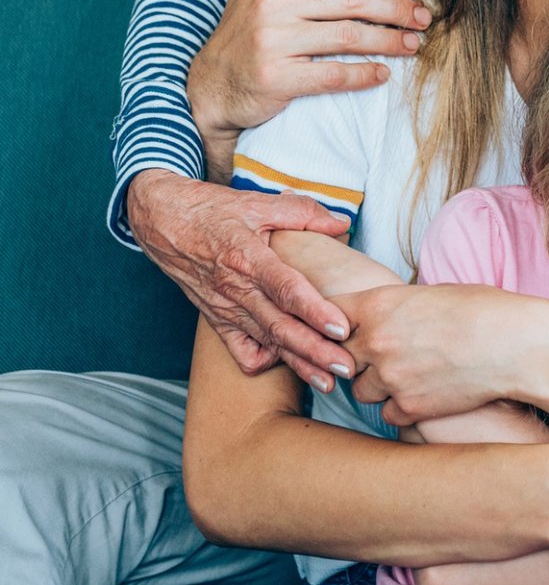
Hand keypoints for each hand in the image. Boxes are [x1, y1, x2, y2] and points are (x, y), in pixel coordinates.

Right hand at [126, 169, 355, 384]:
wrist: (164, 221)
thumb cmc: (212, 211)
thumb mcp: (257, 202)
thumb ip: (303, 212)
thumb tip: (342, 223)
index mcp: (247, 258)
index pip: (286, 290)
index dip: (315, 311)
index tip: (341, 329)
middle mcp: (236, 290)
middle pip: (281, 328)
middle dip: (316, 352)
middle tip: (347, 367)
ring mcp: (225, 310)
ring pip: (267, 344)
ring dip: (299, 364)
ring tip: (329, 381)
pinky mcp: (217, 321)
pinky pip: (240, 351)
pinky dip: (263, 360)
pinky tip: (285, 358)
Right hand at [186, 0, 430, 178]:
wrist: (210, 85)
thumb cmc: (246, 27)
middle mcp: (269, 2)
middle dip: (395, 7)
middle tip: (423, 16)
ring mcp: (270, 41)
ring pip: (347, 36)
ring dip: (388, 40)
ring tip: (413, 44)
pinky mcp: (275, 78)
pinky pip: (331, 75)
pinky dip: (362, 74)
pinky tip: (383, 73)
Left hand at [331, 282, 536, 420]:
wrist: (515, 344)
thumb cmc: (481, 310)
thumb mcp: (429, 294)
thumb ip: (394, 308)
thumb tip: (379, 317)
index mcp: (378, 304)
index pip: (328, 315)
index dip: (335, 323)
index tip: (347, 329)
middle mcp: (376, 341)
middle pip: (338, 356)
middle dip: (356, 358)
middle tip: (381, 355)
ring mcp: (390, 377)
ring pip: (361, 390)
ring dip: (378, 386)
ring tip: (410, 374)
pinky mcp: (409, 407)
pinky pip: (388, 414)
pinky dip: (402, 408)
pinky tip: (427, 394)